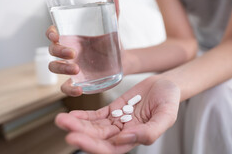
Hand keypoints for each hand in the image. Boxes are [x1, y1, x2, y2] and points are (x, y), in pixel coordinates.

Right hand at [46, 0, 120, 96]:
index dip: (50, 33)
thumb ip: (113, 10)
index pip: (53, 33)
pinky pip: (65, 87)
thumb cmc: (112, 42)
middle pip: (52, 50)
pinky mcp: (78, 81)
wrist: (123, 61)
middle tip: (73, 53)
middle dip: (58, 51)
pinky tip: (78, 90)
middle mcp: (68, 51)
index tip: (55, 34)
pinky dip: (68, 89)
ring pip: (54, 67)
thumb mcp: (112, 27)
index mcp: (72, 36)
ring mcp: (71, 67)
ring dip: (61, 68)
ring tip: (76, 69)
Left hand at [55, 76, 180, 153]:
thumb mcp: (166, 116)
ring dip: (77, 124)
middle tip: (63, 126)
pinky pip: (96, 115)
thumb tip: (124, 140)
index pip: (110, 148)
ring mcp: (117, 121)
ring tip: (61, 119)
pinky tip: (72, 114)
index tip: (76, 137)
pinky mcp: (113, 109)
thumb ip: (149, 132)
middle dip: (80, 133)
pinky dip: (84, 116)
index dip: (92, 145)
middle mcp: (123, 133)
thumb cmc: (170, 101)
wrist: (167, 84)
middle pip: (97, 138)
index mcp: (135, 139)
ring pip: (94, 127)